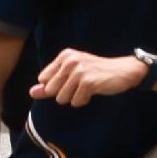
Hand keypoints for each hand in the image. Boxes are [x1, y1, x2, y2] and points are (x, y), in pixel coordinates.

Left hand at [29, 47, 151, 105]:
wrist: (124, 71)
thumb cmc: (96, 72)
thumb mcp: (71, 75)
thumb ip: (50, 84)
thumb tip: (32, 92)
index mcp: (65, 56)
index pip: (43, 79)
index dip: (56, 85)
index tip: (71, 80)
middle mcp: (70, 60)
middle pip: (51, 90)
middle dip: (64, 93)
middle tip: (81, 84)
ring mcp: (80, 71)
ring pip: (61, 98)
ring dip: (74, 98)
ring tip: (87, 88)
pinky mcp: (88, 82)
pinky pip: (75, 102)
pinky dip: (83, 100)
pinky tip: (94, 91)